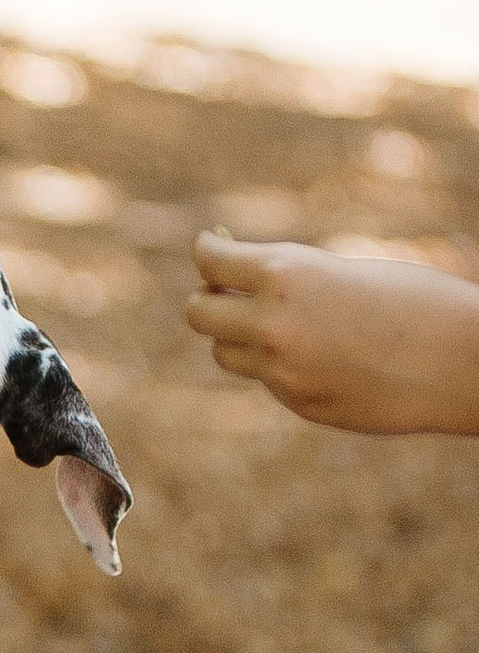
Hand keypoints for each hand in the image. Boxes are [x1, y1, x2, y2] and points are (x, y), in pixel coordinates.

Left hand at [184, 230, 478, 438]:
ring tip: (277, 325)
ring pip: (227, 354)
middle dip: (209, 300)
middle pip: (200, 313)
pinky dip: (280, 367)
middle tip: (224, 292)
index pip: (212, 261)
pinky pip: (269, 381)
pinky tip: (325, 358)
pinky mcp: (299, 403)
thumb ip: (291, 280)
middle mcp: (273, 324)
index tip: (210, 249)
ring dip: (239, 338)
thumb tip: (239, 281)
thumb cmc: (417, 301)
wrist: (462, 360)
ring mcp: (282, 371)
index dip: (208, 252)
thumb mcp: (347, 271)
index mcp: (286, 274)